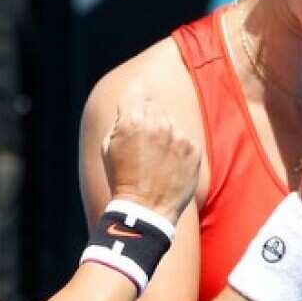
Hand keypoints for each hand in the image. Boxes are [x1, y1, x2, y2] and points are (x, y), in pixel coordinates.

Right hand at [101, 98, 199, 223]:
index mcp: (132, 121)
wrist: (146, 210)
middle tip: (142, 145)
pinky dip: (178, 149)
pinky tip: (168, 166)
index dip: (134, 97)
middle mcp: (157, 123)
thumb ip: (120, 120)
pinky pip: (184, 139)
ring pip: (170, 123)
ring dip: (164, 135)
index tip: (135, 99)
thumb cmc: (121, 179)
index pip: (136, 91)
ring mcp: (178, 136)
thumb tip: (132, 105)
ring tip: (155, 160)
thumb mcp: (108, 147)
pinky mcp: (193, 148)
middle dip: (147, 119)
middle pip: (154, 107)